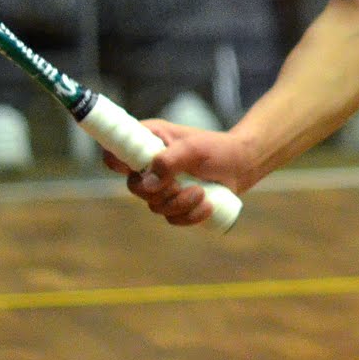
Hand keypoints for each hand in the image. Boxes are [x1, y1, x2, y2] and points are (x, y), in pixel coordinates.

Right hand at [103, 120, 257, 227]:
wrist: (243, 165)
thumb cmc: (219, 149)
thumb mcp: (195, 148)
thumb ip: (169, 161)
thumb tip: (147, 183)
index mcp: (149, 140)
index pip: (115, 151)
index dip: (116, 162)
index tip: (135, 169)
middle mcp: (150, 164)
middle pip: (133, 186)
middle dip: (159, 191)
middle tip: (180, 185)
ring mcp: (162, 186)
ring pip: (154, 206)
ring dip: (180, 204)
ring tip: (202, 193)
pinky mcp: (175, 203)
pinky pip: (172, 218)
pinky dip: (190, 216)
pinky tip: (208, 205)